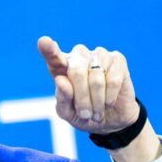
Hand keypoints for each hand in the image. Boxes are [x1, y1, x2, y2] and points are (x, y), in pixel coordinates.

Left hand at [37, 36, 161, 161]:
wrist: (110, 119)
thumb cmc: (83, 114)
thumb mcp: (67, 113)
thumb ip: (62, 99)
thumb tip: (61, 80)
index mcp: (60, 67)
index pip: (52, 55)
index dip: (48, 49)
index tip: (44, 42)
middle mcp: (78, 56)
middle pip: (76, 72)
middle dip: (82, 98)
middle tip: (85, 115)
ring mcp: (98, 55)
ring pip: (96, 78)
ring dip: (96, 102)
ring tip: (96, 113)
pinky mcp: (117, 60)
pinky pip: (112, 80)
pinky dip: (109, 97)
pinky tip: (108, 103)